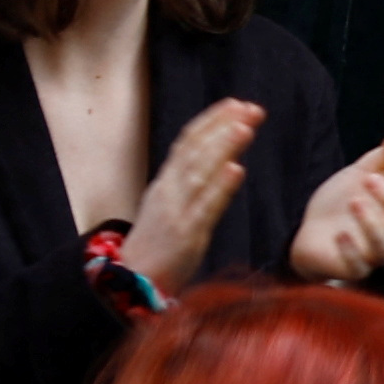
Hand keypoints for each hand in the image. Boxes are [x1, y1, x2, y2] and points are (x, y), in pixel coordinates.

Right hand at [122, 95, 268, 290]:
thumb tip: (220, 162)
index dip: (212, 121)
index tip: (237, 104)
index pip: (188, 142)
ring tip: (245, 127)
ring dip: (223, 147)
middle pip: (196, 150)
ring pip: (199, 172)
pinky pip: (205, 207)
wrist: (133, 279)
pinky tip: (237, 170)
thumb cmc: (158, 244)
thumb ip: (191, 184)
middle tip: (251, 107)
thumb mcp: (171, 206)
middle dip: (223, 126)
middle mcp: (169, 190)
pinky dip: (221, 187)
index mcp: (166, 182)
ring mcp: (176, 210)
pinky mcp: (186, 234)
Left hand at [287, 132, 383, 284]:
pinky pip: (358, 266)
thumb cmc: (343, 203)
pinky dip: (351, 250)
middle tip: (370, 180)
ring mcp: (374, 254)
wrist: (309, 230)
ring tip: (353, 201)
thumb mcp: (362, 173)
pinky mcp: (351, 268)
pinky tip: (340, 234)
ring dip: (371, 224)